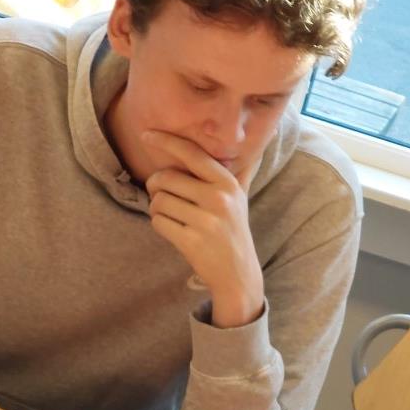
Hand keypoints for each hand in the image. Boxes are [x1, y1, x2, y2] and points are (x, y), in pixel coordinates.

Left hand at [142, 131, 264, 327]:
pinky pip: (158, 222)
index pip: (192, 153)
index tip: (146, 134)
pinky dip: (159, 224)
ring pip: (159, 200)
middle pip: (166, 178)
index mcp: (227, 183)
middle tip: (162, 195)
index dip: (166, 141)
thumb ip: (243, 170)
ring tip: (170, 214)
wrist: (238, 274)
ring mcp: (205, 221)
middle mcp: (218, 199)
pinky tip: (172, 229)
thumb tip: (263, 138)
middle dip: (155, 186)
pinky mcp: (192, 242)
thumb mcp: (242, 199)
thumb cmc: (234, 231)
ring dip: (156, 208)